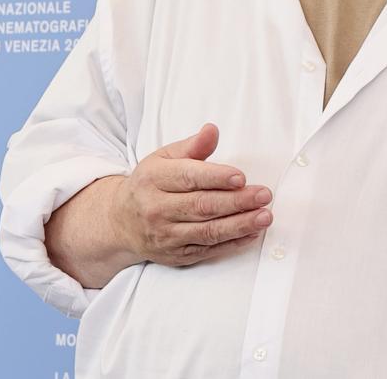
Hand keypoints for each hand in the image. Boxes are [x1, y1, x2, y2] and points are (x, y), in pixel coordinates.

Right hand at [111, 123, 272, 267]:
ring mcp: (166, 235)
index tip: (240, 177)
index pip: (189, 178)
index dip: (216, 178)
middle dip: (237, 202)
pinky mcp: (176, 255)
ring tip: (264, 216)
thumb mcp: (164, 158)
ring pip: (207, 231)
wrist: (121, 222)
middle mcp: (157, 208)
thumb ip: (192, 146)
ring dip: (240, 225)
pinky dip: (232, 243)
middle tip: (263, 195)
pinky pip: (208, 250)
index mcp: (154, 179)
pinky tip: (251, 233)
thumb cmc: (149, 183)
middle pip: (202, 206)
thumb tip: (212, 130)